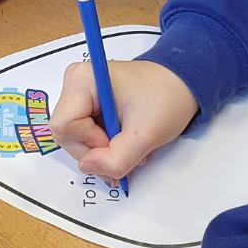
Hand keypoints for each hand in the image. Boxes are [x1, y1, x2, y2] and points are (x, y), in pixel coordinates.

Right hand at [50, 60, 197, 181]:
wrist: (182, 83)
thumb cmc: (166, 97)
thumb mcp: (145, 134)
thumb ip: (116, 159)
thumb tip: (88, 168)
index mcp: (82, 80)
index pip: (65, 126)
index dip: (90, 143)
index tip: (118, 141)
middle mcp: (74, 82)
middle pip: (66, 134)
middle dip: (95, 150)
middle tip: (126, 147)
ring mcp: (78, 92)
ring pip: (73, 137)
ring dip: (100, 149)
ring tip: (127, 143)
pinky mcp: (85, 102)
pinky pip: (82, 133)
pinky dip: (101, 144)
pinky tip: (121, 138)